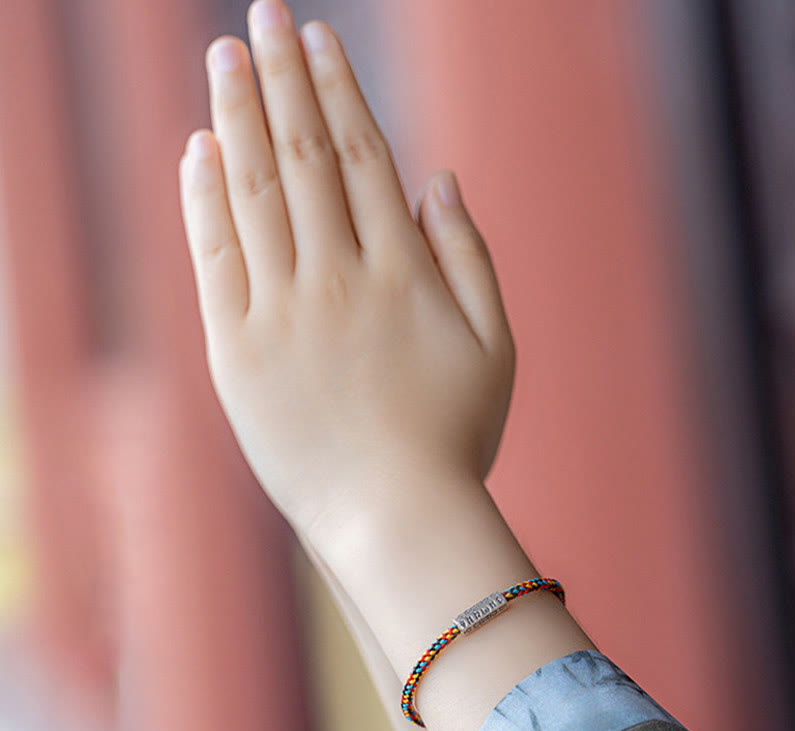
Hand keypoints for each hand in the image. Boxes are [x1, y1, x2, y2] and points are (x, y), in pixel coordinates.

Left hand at [179, 1, 514, 542]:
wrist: (394, 516)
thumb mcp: (494, 344)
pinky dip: (205, 198)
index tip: (320, 41)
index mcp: (403, 272)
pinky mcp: (238, 351)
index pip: (364, 157)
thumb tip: (439, 178)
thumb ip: (469, 256)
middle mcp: (340, 279)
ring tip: (225, 56)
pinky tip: (200, 148)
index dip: (339, 91)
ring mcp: (283, 313)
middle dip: (283, 78)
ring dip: (240, 116)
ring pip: (257, 193)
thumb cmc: (455, 435)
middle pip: (306, 157)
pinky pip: (216, 258)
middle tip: (265, 15)